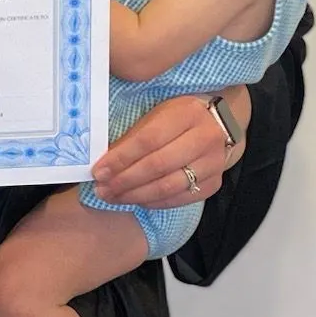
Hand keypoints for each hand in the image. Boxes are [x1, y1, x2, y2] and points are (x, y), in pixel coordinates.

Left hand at [89, 93, 239, 208]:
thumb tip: (104, 165)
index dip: (121, 158)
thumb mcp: (155, 116)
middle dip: (125, 181)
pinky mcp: (213, 184)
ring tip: (113, 197)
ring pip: (168, 186)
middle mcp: (205, 138)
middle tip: (102, 189)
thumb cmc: (176, 119)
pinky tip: (135, 199)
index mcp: (187, 114)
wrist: (216, 126)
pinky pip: (178, 199)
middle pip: (158, 166)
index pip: (148, 140)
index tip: (98, 171)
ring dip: (135, 195)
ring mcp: (213, 163)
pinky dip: (153, 202)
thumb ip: (132, 138)